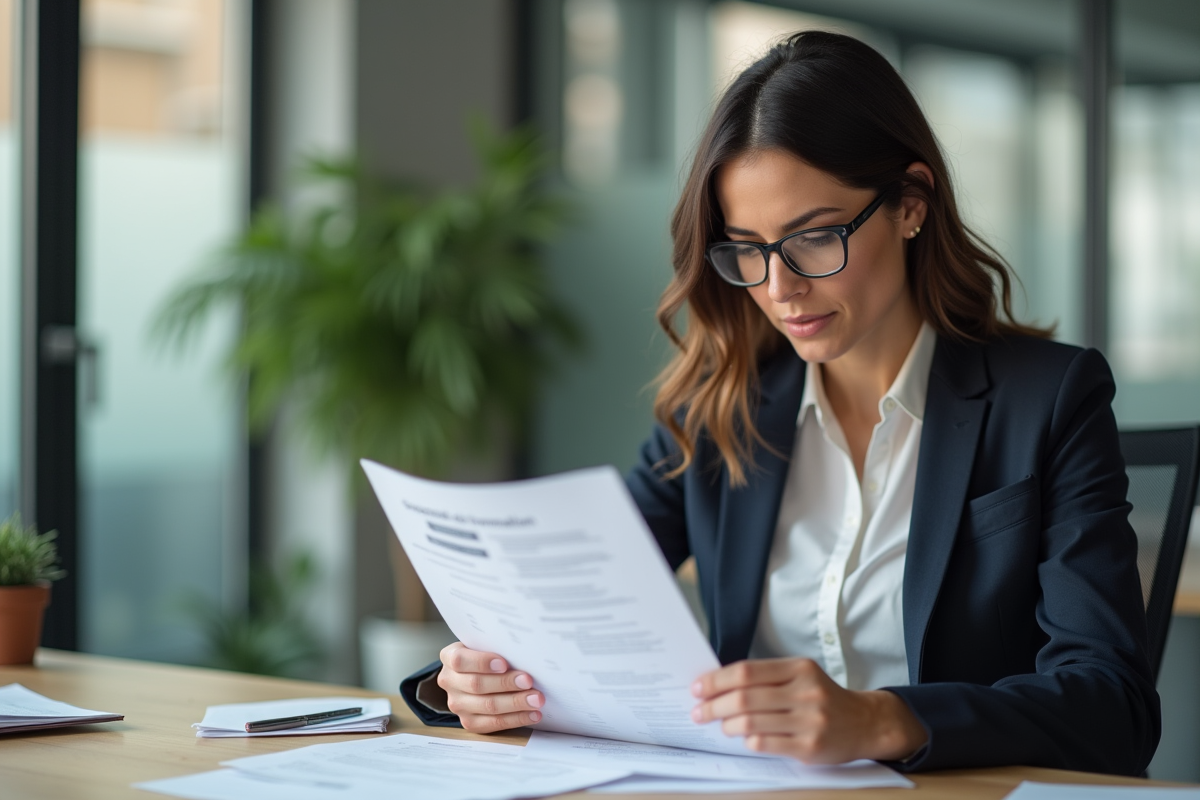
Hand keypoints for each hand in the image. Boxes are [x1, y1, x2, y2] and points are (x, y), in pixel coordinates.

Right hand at [437, 642, 544, 732]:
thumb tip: (524, 652)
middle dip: (506, 683)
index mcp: (449, 657)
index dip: (482, 662)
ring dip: (515, 703)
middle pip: (477, 685)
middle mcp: (449, 681)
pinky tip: (532, 714)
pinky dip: (516, 719)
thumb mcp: (484, 645)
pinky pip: (494, 723)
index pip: (460, 660)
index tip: (504, 664)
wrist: (476, 674)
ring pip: (488, 706)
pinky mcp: (469, 722)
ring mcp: (457, 704)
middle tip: (529, 681)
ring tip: (536, 699)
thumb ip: (496, 646)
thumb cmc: (485, 655)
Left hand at [690, 658, 926, 763]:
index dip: (716, 680)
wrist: (865, 723)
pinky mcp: (810, 747)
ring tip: (720, 726)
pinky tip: (743, 739)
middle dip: (713, 705)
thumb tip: (717, 684)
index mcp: (799, 668)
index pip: (746, 671)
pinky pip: (766, 744)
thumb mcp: (801, 676)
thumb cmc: (822, 698)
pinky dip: (748, 741)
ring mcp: (809, 720)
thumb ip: (766, 678)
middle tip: (698, 712)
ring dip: (727, 725)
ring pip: (751, 722)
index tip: (697, 688)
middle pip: (744, 697)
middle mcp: (805, 692)